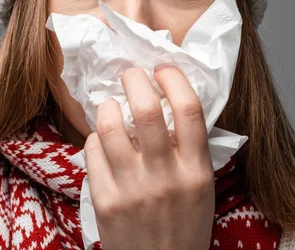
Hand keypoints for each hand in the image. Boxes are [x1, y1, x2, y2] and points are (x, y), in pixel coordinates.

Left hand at [84, 65, 214, 249]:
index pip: (189, 110)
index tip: (164, 68)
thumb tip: (169, 102)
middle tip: (131, 74)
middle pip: (147, 110)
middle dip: (135, 80)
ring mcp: (132, 190)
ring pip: (111, 127)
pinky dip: (96, 137)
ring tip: (113, 106)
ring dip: (109, 107)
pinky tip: (103, 140)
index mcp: (196, 172)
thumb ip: (190, 149)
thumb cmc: (184, 226)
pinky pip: (92, 152)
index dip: (174, 79)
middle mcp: (165, 178)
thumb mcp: (202, 188)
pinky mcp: (105, 201)